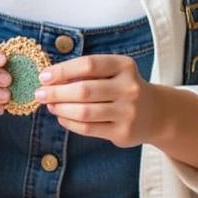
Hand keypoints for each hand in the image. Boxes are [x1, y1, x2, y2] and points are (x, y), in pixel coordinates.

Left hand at [34, 54, 160, 146]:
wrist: (157, 113)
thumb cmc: (124, 88)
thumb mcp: (114, 72)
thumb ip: (88, 72)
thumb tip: (51, 79)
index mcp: (125, 66)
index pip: (88, 65)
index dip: (62, 70)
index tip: (44, 76)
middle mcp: (129, 88)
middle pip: (84, 90)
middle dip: (56, 92)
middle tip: (40, 93)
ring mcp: (127, 112)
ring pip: (84, 112)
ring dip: (60, 109)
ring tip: (49, 105)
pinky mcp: (123, 132)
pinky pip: (88, 128)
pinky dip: (69, 123)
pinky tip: (62, 117)